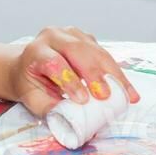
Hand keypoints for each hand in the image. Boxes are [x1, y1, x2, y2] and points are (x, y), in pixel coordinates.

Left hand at [11, 26, 140, 117]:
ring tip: (126, 95)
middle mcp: (54, 36)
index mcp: (36, 51)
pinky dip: (117, 72)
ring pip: (96, 51)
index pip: (54, 62)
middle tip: (105, 95)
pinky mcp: (87, 39)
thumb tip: (69, 120)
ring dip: (113, 73)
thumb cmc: (30, 83)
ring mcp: (72, 34)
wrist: (28, 64)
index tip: (82, 99)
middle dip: (94, 74)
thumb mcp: (31, 98)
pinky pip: (105, 54)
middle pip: (77, 51)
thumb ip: (48, 108)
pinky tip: (127, 89)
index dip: (69, 80)